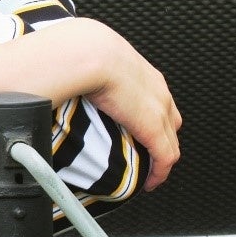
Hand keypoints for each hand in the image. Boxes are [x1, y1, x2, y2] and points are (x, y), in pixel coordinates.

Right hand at [86, 35, 183, 184]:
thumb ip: (87, 79)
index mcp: (145, 76)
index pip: (159, 104)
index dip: (153, 124)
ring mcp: (159, 110)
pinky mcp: (154, 127)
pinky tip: (150, 182)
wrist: (89, 54)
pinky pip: (165, 157)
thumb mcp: (92, 64)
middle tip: (146, 160)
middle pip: (171, 125)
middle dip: (161, 144)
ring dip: (161, 161)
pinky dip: (160, 173)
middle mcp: (158, 92)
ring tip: (149, 175)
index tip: (138, 138)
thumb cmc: (81, 55)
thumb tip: (64, 86)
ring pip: (170, 143)